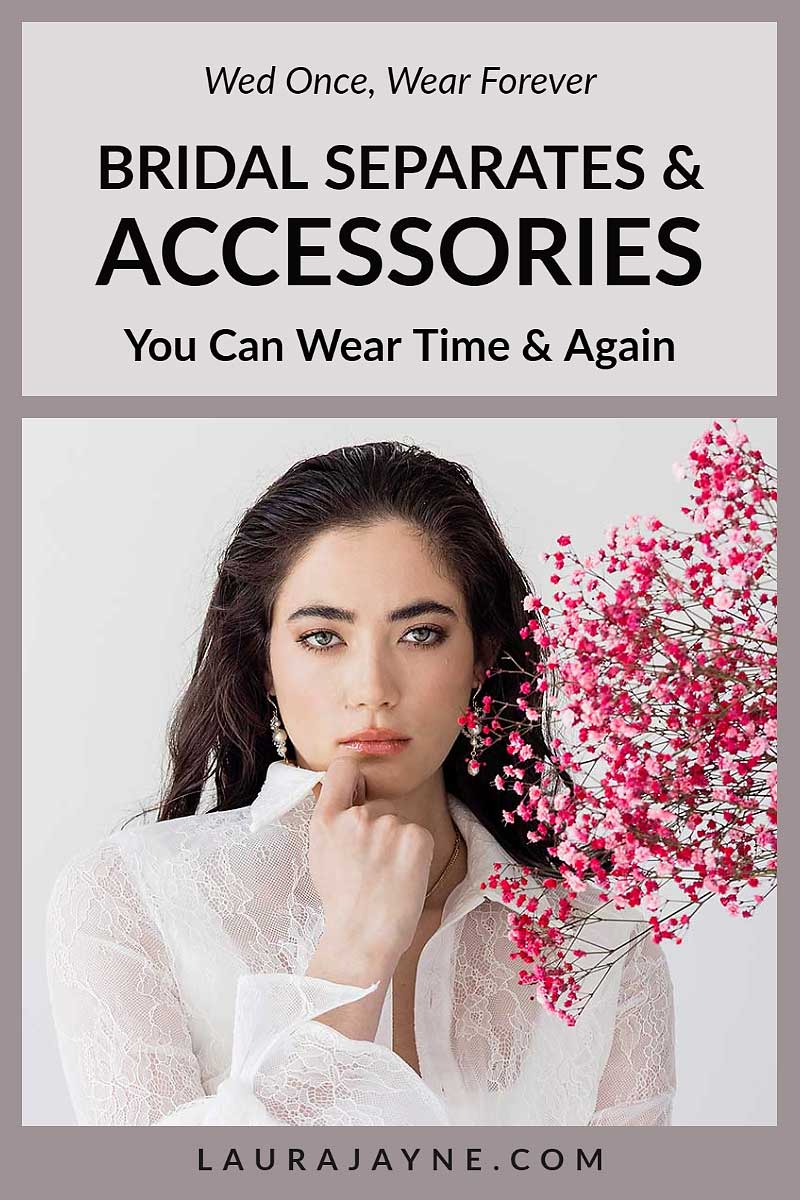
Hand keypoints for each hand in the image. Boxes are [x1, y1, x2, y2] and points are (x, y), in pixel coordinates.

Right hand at [308, 755, 434, 967]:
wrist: (364, 938)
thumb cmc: (343, 903)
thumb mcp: (322, 855)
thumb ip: (333, 822)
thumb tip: (348, 796)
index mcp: (326, 820)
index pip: (343, 767)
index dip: (354, 776)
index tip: (359, 790)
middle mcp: (356, 816)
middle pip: (377, 804)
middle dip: (378, 827)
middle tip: (372, 865)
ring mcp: (387, 824)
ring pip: (398, 823)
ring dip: (397, 844)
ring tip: (386, 876)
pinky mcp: (416, 836)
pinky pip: (419, 835)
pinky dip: (415, 854)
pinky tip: (402, 877)